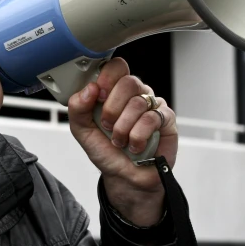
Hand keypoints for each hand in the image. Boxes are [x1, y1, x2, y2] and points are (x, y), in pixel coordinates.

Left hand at [67, 58, 176, 226]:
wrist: (124, 177)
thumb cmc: (106, 151)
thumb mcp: (82, 131)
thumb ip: (78, 108)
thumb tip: (89, 89)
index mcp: (116, 91)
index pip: (116, 67)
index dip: (107, 77)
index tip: (99, 96)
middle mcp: (136, 94)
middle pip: (129, 82)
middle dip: (113, 108)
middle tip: (107, 126)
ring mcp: (153, 105)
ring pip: (139, 103)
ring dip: (123, 128)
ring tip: (120, 141)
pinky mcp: (167, 120)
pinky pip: (152, 118)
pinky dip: (138, 136)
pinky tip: (135, 146)